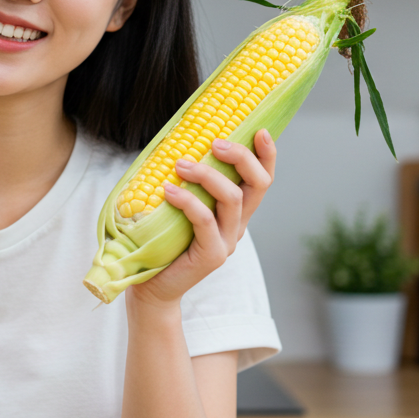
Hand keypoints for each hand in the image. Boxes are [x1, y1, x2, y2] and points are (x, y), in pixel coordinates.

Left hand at [129, 129, 276, 307]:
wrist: (151, 287)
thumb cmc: (161, 241)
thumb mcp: (178, 205)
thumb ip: (188, 182)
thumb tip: (177, 142)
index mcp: (235, 212)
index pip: (262, 180)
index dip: (267, 155)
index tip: (260, 130)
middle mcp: (238, 225)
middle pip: (258, 185)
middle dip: (242, 157)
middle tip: (215, 142)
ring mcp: (227, 242)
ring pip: (232, 198)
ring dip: (208, 174)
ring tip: (181, 164)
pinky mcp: (212, 256)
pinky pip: (205, 220)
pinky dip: (187, 200)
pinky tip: (168, 189)